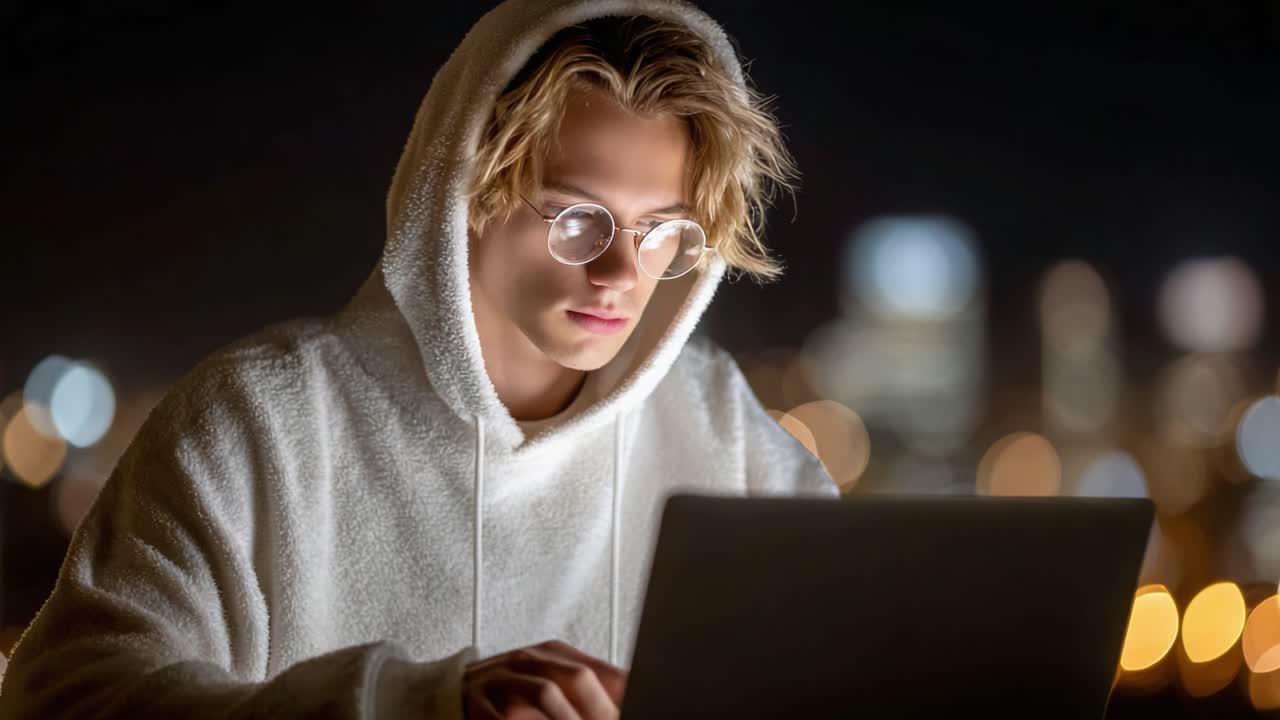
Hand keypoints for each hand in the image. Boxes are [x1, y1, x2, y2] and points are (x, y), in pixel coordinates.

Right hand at [462, 639, 627, 719]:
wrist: (445, 692)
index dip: (623, 692)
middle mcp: (527, 660)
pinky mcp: (476, 702)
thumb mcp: (548, 682)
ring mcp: (501, 679)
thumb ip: (587, 690)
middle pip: (575, 678)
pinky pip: (505, 716)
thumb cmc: (506, 693)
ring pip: (544, 694)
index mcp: (552, 653)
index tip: (641, 703)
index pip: (599, 671)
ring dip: (567, 719)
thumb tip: (629, 697)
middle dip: (599, 709)